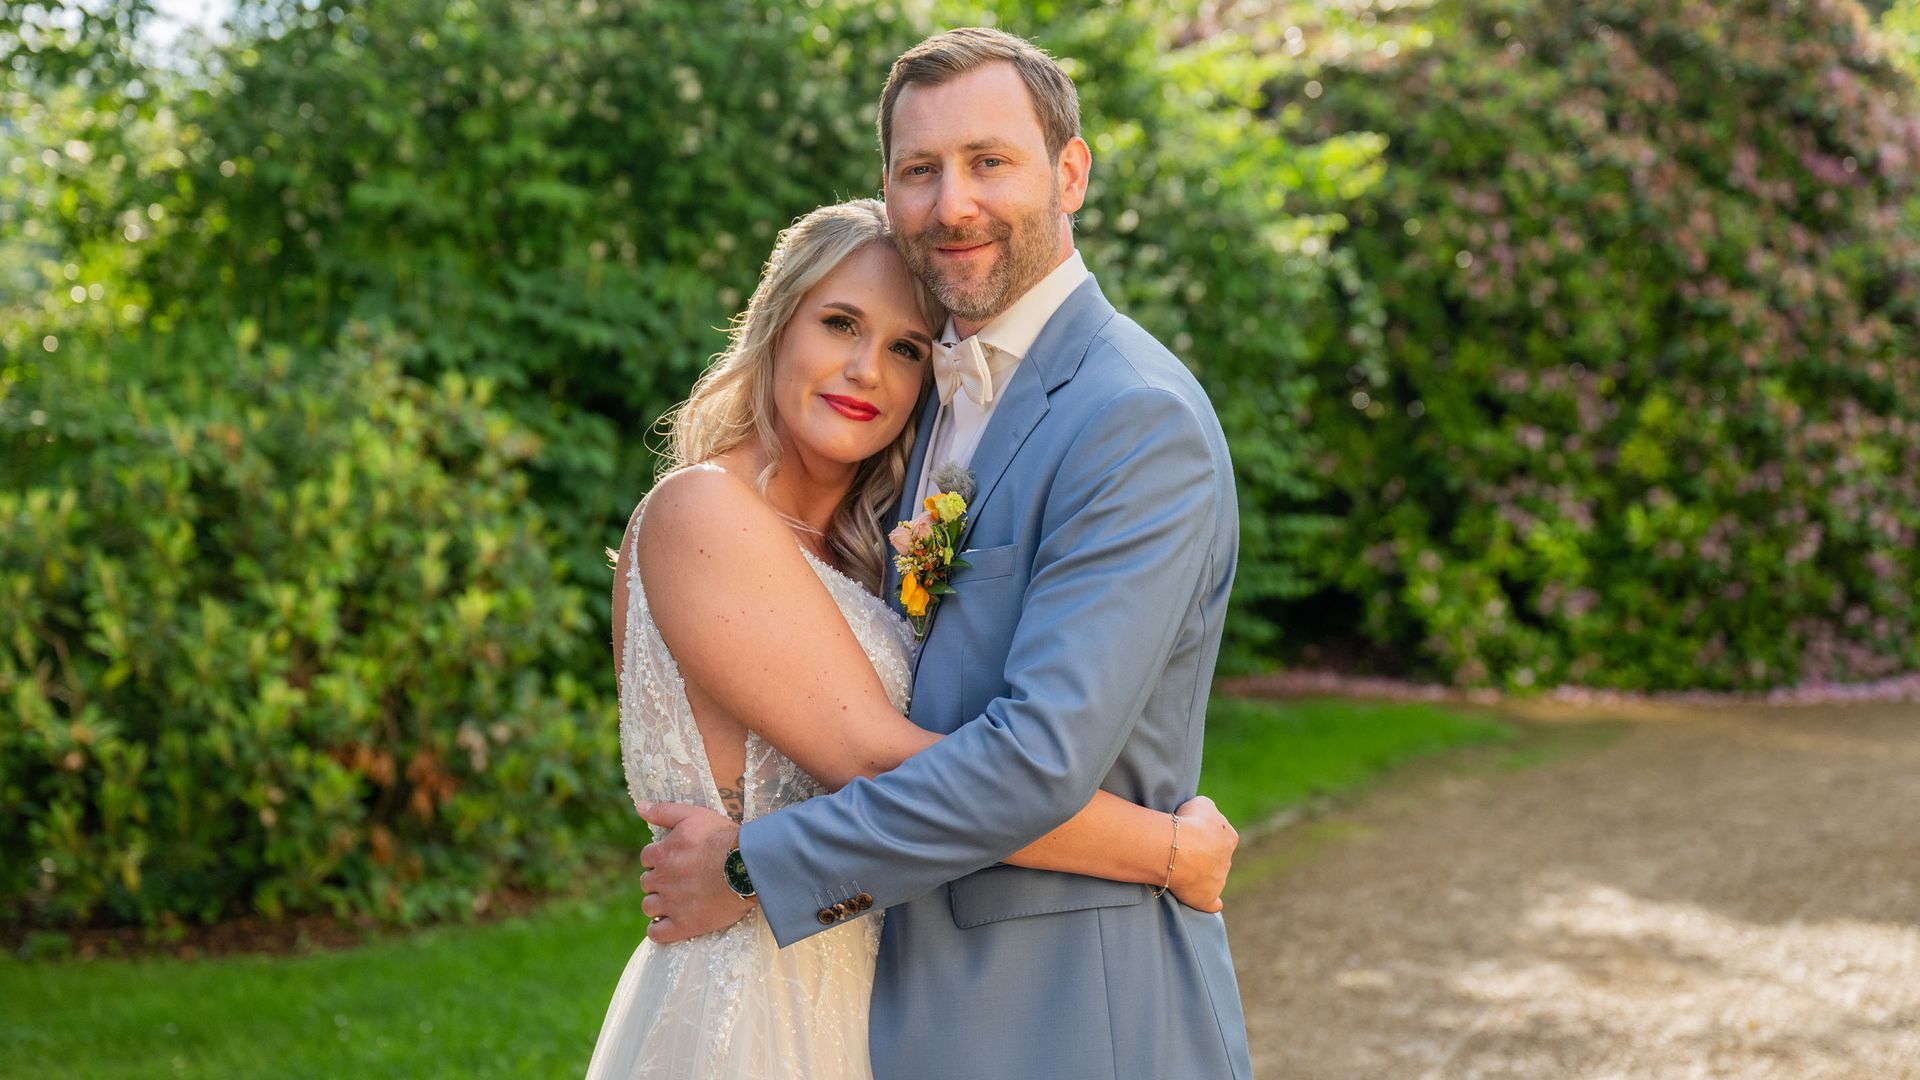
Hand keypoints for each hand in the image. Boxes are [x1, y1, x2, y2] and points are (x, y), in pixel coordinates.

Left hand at [635, 800, 755, 943]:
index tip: (676, 860)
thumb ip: (663, 811)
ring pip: (649, 907)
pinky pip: (657, 934)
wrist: (749, 866)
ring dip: (658, 904)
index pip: (647, 858)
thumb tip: (638, 806)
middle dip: (659, 881)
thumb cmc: (723, 838)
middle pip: (646, 883)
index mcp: (662, 854)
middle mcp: (662, 880)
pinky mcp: (684, 925)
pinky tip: (669, 924)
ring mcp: (671, 904)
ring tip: (677, 901)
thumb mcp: (693, 815)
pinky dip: (659, 930)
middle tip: (680, 880)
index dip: (660, 858)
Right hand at [1166, 795, 1235, 912]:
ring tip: (1178, 870)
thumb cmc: (1189, 823)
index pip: (1222, 837)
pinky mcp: (1207, 898)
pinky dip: (1210, 903)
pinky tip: (1208, 903)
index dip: (1205, 836)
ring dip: (1202, 876)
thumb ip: (1208, 810)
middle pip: (1218, 859)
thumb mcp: (1201, 804)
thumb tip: (1207, 815)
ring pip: (1214, 878)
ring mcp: (1219, 880)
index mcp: (1229, 837)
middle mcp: (1227, 860)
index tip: (1191, 835)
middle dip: (1205, 857)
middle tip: (1182, 853)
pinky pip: (1213, 903)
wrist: (1180, 848)